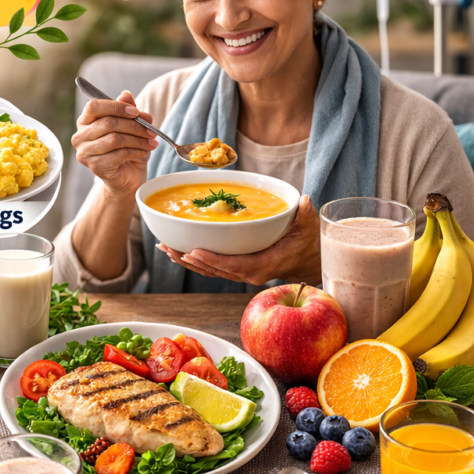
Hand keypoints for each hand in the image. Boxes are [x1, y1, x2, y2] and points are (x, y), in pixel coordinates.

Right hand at [72, 91, 158, 198]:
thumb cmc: (127, 149)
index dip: (116, 106)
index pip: (94, 106)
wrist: (127, 178)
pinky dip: (135, 151)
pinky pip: (118, 154)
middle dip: (134, 125)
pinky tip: (143, 152)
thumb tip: (126, 95)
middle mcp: (80, 136)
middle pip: (108, 123)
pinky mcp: (95, 167)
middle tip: (151, 130)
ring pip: (114, 139)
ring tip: (151, 142)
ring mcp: (85, 153)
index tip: (136, 112)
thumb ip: (127, 110)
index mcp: (85, 121)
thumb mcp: (131, 125)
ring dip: (137, 139)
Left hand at [158, 196, 321, 285]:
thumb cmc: (307, 242)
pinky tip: (175, 251)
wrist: (307, 260)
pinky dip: (192, 260)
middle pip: (214, 269)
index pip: (234, 265)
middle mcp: (249, 273)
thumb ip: (305, 214)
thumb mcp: (309, 227)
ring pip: (208, 270)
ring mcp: (241, 273)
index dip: (213, 260)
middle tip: (168, 247)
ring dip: (185, 260)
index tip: (194, 251)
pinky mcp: (235, 270)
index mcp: (264, 264)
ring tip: (165, 248)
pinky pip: (210, 268)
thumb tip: (305, 200)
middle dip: (190, 259)